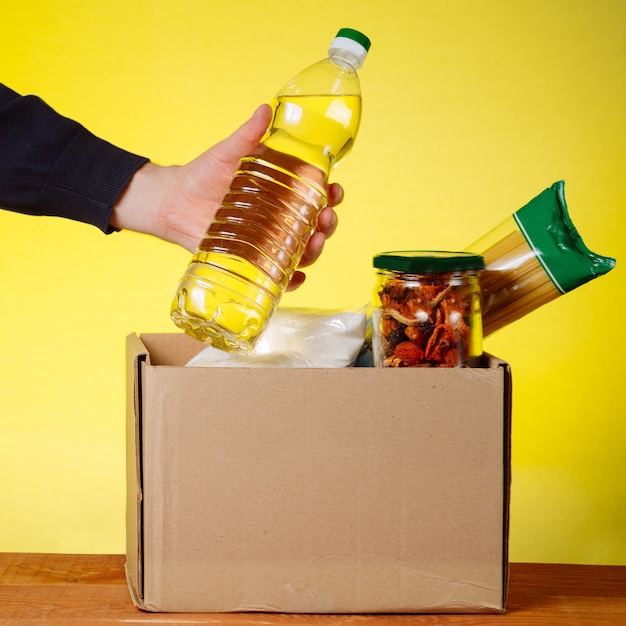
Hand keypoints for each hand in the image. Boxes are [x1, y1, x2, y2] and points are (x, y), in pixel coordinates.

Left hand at [111, 104, 341, 289]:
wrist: (173, 200)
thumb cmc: (202, 175)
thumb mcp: (228, 153)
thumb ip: (248, 135)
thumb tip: (265, 109)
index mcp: (281, 193)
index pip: (316, 196)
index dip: (331, 196)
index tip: (334, 192)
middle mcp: (280, 219)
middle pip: (316, 227)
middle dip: (328, 225)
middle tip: (326, 219)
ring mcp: (268, 242)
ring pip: (302, 252)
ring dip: (315, 251)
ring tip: (315, 243)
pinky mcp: (252, 261)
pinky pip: (277, 275)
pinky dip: (291, 280)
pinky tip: (297, 277)